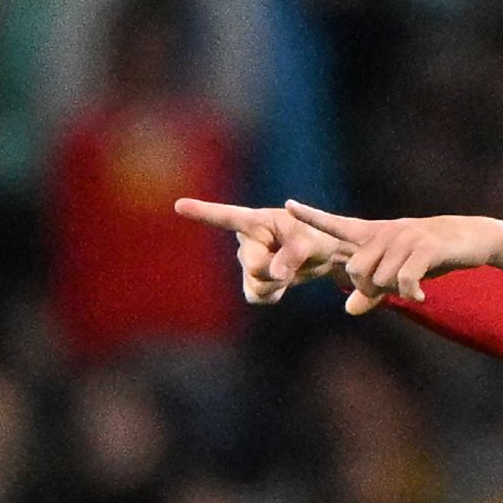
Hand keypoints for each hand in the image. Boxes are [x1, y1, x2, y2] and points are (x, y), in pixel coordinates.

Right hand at [172, 198, 345, 304]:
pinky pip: (256, 297)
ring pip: (255, 285)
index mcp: (256, 222)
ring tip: (289, 270)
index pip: (226, 217)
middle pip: (254, 267)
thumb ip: (292, 256)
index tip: (179, 205)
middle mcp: (246, 241)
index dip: (202, 212)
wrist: (323, 254)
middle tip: (293, 264)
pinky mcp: (253, 281)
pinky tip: (282, 282)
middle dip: (276, 271)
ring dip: (277, 284)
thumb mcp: (310, 241)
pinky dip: (273, 294)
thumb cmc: (317, 236)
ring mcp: (248, 262)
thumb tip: (275, 275)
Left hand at [283, 201, 502, 313]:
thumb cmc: (430, 256)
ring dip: (394, 292)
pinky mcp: (425, 248)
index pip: (335, 224)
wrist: (471, 238)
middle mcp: (384, 232)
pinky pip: (404, 280)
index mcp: (373, 234)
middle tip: (391, 292)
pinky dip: (410, 293)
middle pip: (354, 270)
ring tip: (412, 289)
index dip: (312, 216)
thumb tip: (348, 310)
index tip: (287, 205)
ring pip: (380, 279)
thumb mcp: (398, 274)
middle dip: (368, 289)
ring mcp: (404, 238)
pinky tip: (421, 296)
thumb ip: (371, 293)